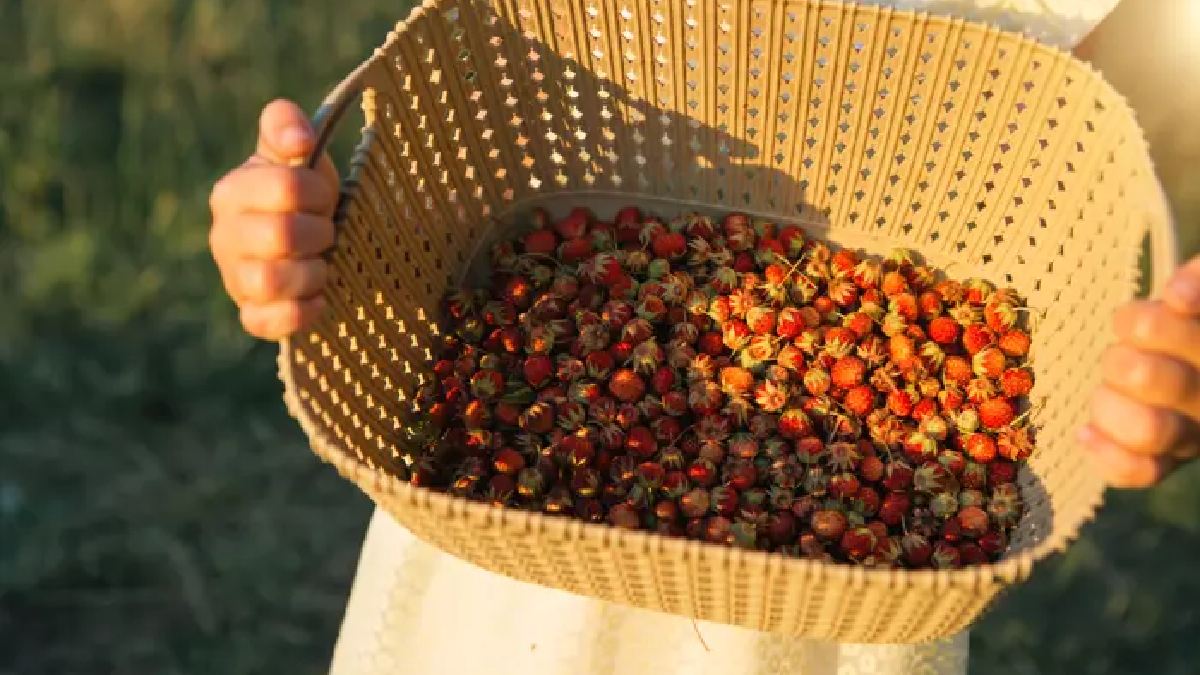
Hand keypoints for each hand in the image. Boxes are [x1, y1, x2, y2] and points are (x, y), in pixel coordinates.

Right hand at [208, 99, 337, 338]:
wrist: (307, 242)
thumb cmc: (303, 194)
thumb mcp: (298, 152)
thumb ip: (287, 126)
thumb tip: (298, 141)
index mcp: (232, 191)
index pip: (287, 187)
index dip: (319, 192)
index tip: (326, 197)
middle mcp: (223, 236)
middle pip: (281, 234)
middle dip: (319, 232)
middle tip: (328, 232)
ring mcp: (234, 279)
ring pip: (270, 281)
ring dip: (312, 273)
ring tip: (322, 264)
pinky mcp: (251, 315)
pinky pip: (267, 323)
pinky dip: (301, 313)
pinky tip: (319, 297)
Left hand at [1081, 257, 1199, 486]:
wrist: (1176, 368)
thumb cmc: (1179, 326)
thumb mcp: (1191, 297)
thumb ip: (1196, 281)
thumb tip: (1179, 294)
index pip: (1190, 339)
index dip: (1153, 326)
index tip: (1157, 306)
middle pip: (1159, 381)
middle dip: (1123, 361)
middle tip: (1122, 356)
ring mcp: (1188, 435)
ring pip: (1147, 429)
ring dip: (1110, 403)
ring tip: (1108, 389)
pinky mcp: (1163, 461)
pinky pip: (1138, 472)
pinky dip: (1107, 455)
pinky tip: (1086, 433)